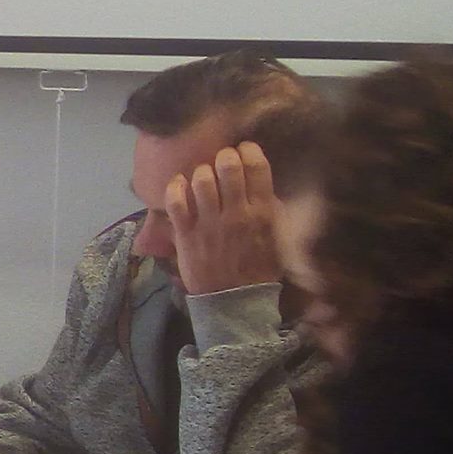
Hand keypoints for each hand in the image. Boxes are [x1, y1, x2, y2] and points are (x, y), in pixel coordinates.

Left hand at [163, 142, 280, 295]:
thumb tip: (263, 184)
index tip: (244, 151)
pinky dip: (175, 187)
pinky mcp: (186, 234)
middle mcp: (236, 214)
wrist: (235, 303)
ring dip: (201, 172)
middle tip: (222, 163)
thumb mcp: (277, 238)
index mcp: (262, 213)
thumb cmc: (258, 270)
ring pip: (201, 179)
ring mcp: (209, 224)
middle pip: (227, 166)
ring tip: (203, 178)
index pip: (256, 167)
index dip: (248, 151)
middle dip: (224, 157)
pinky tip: (179, 185)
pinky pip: (175, 201)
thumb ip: (272, 210)